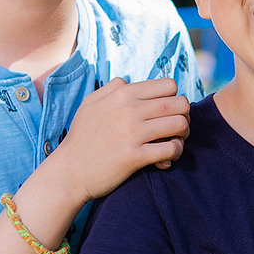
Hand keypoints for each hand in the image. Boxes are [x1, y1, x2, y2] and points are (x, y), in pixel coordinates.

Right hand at [54, 78, 189, 199]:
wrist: (68, 172)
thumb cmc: (81, 138)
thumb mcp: (91, 104)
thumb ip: (112, 88)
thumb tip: (128, 81)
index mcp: (122, 94)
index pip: (169, 85)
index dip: (174, 98)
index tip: (167, 113)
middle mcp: (129, 109)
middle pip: (180, 103)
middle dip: (184, 116)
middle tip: (176, 129)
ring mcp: (132, 133)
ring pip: (180, 124)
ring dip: (183, 135)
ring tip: (173, 143)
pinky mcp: (135, 156)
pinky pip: (172, 149)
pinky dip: (175, 153)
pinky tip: (165, 159)